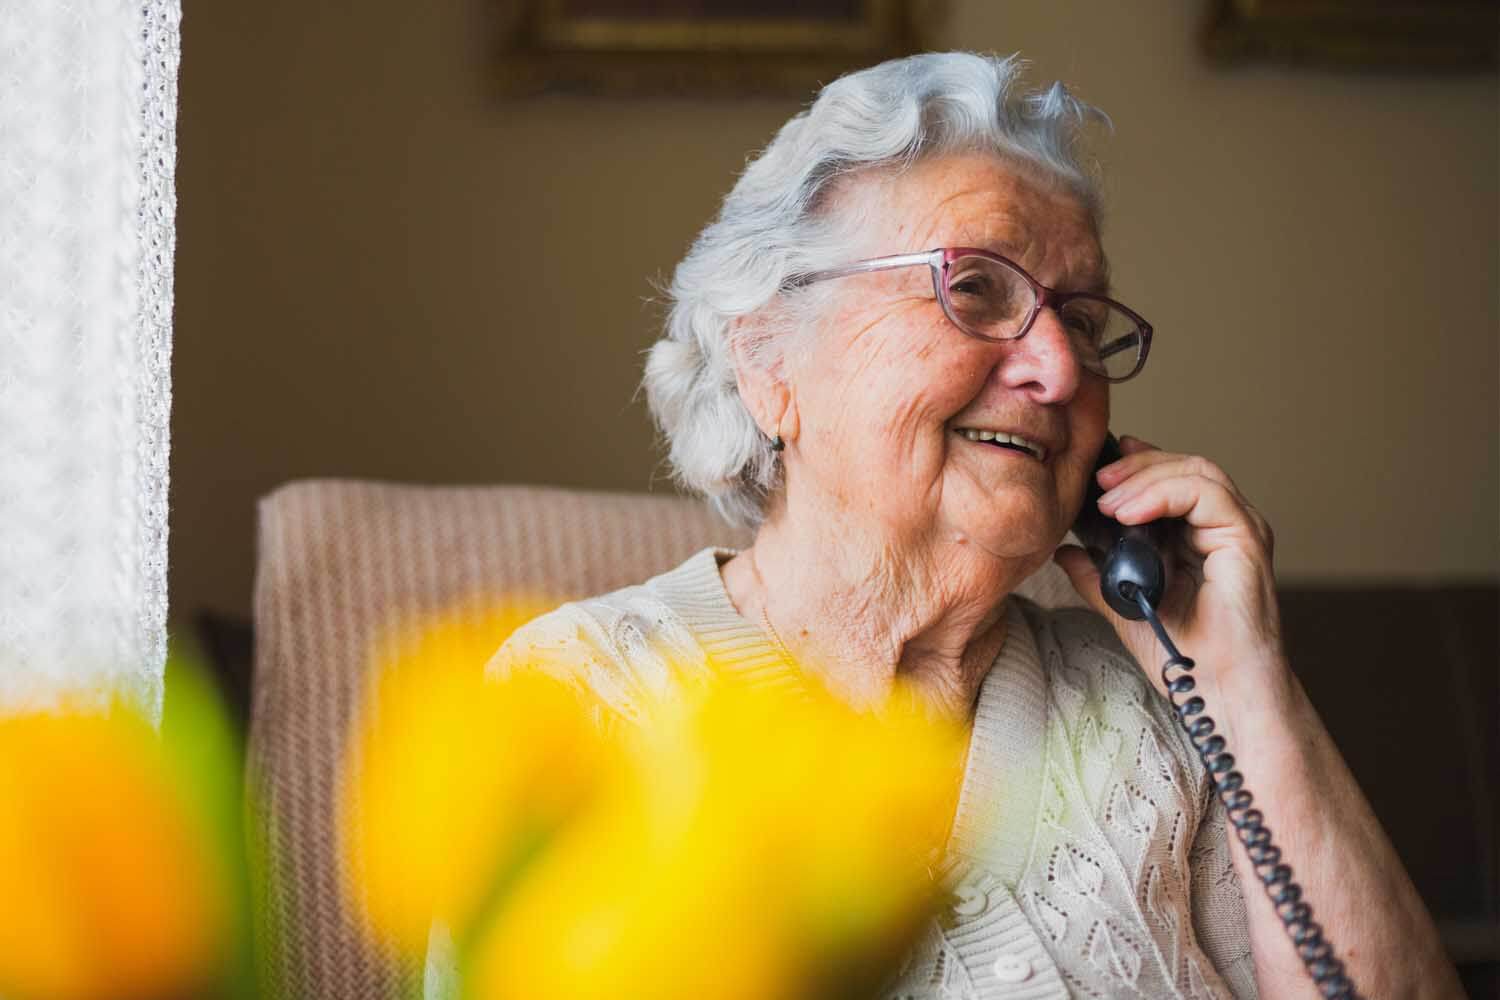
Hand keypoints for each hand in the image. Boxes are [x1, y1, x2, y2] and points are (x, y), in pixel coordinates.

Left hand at [1053, 436, 1287, 705]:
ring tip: (1107, 500)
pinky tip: (1129, 512)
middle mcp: (1223, 526)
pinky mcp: (1247, 538)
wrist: (1212, 689)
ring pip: (1196, 472)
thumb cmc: (1180, 653)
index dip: (1136, 466)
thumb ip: (1095, 574)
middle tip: (1096, 479)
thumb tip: (1064, 550)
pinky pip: (1207, 494)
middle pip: (1184, 466)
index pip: (1172, 479)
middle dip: (1135, 467)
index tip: (1098, 470)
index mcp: (1199, 535)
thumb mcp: (1123, 605)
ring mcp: (1239, 529)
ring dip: (1144, 478)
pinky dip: (1163, 494)